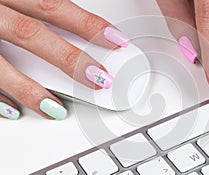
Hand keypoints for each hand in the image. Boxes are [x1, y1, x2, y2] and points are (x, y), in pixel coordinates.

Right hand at [0, 0, 129, 119]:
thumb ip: (37, 9)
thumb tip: (70, 26)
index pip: (53, 6)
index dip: (87, 25)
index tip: (116, 39)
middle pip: (32, 35)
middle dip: (69, 59)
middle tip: (99, 79)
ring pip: (2, 65)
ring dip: (31, 90)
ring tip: (57, 108)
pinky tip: (15, 110)